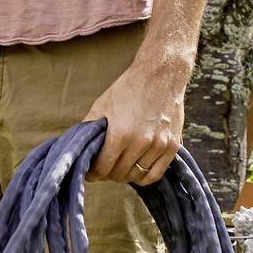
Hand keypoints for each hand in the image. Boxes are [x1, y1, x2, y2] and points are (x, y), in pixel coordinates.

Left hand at [84, 53, 190, 185]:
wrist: (161, 75)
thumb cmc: (129, 88)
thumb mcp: (102, 105)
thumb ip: (89, 129)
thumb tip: (80, 149)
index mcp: (120, 133)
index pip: (103, 167)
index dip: (94, 173)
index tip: (91, 172)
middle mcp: (140, 142)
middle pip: (119, 174)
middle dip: (108, 173)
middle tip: (104, 167)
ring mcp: (158, 145)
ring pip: (136, 176)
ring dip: (125, 175)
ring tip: (120, 166)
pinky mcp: (172, 146)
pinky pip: (155, 174)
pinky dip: (143, 176)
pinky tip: (136, 169)